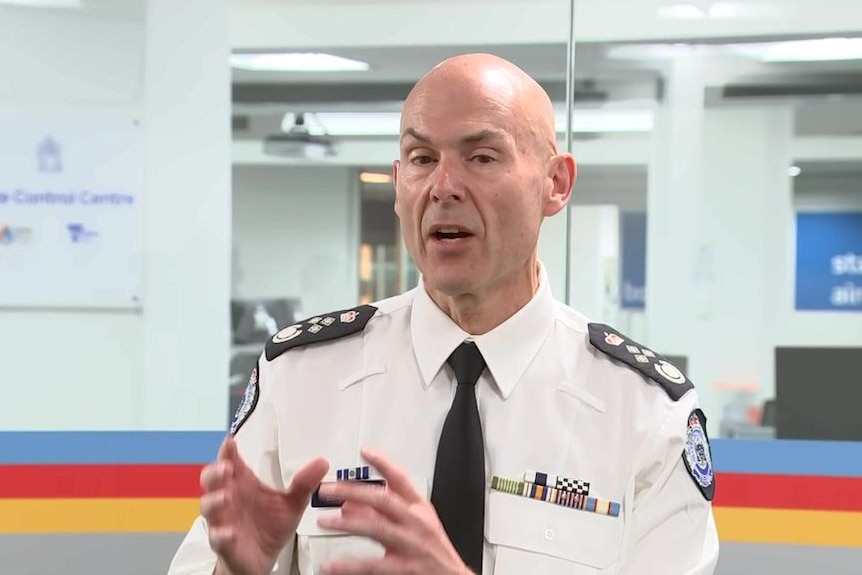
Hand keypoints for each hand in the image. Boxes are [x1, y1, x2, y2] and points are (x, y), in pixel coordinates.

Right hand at [200, 436, 328, 574]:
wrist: (263, 559)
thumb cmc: (270, 526)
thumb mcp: (292, 503)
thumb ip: (304, 483)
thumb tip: (322, 462)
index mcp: (243, 484)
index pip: (231, 462)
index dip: (227, 451)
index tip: (230, 440)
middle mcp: (229, 499)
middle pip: (211, 480)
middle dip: (215, 472)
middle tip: (227, 467)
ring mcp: (223, 520)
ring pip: (208, 506)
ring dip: (215, 500)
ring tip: (227, 497)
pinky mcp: (224, 543)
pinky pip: (217, 538)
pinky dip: (221, 535)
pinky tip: (229, 532)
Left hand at [316, 448, 471, 574]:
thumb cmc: (434, 553)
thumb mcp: (415, 526)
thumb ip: (383, 513)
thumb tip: (350, 504)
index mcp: (420, 509)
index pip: (401, 479)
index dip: (383, 463)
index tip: (365, 451)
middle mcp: (416, 523)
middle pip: (382, 499)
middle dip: (353, 491)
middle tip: (329, 489)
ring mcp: (411, 545)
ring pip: (376, 528)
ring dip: (347, 523)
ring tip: (324, 521)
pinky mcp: (405, 568)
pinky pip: (372, 565)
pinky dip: (349, 565)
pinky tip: (331, 565)